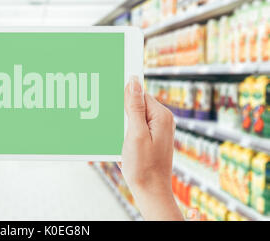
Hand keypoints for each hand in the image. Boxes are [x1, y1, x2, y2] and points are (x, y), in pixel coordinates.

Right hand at [120, 76, 182, 220]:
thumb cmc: (143, 166)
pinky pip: (136, 127)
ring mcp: (158, 129)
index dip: (123, 97)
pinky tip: (121, 142)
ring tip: (119, 138)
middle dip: (122, 111)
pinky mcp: (152, 138)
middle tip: (115, 126)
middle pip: (137, 103)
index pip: (139, 93)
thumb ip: (134, 107)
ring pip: (134, 116)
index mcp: (162, 116)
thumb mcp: (136, 134)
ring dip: (123, 123)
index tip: (111, 102)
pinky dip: (126, 131)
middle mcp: (163, 120)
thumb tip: (133, 81)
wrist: (150, 191)